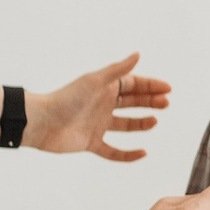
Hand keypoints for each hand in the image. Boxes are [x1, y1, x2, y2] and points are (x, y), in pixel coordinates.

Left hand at [23, 52, 171, 159]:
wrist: (42, 123)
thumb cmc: (66, 99)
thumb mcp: (95, 82)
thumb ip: (118, 70)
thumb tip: (138, 54)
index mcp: (104, 88)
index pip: (133, 85)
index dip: (150, 86)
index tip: (168, 89)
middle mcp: (103, 105)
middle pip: (132, 103)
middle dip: (150, 102)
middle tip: (166, 103)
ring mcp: (98, 125)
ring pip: (126, 125)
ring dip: (142, 123)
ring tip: (155, 121)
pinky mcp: (92, 143)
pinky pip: (114, 151)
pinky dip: (128, 155)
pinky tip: (143, 153)